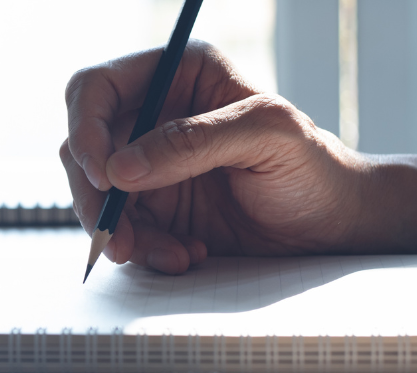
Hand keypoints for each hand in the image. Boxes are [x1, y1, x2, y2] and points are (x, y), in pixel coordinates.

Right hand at [61, 41, 371, 273]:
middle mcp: (154, 114)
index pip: (97, 87)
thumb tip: (120, 167)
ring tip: (167, 254)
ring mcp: (150, 163)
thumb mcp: (267, 137)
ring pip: (96, 194)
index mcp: (177, 74)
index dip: (85, 128)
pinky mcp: (154, 207)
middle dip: (94, 195)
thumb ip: (193, 142)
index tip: (105, 174)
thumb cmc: (316, 168)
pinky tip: (184, 254)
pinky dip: (144, 249)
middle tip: (114, 234)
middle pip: (83, 145)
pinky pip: (121, 228)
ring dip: (120, 230)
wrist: (334, 227)